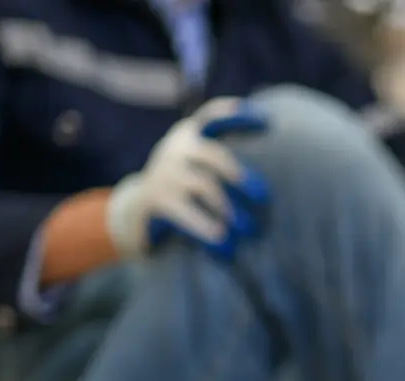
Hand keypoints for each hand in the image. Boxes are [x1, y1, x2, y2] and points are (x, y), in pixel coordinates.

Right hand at [105, 97, 270, 259]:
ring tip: (247, 229)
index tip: (267, 120)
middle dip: (241, 174)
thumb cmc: (182, 189)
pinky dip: (204, 226)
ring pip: (203, 186)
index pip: (212, 116)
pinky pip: (184, 211)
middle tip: (264, 196)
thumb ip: (222, 163)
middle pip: (214, 154)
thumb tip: (268, 182)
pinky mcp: (153, 199)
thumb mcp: (198, 167)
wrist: (136, 212)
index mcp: (189, 135)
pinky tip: (221, 241)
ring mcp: (162, 172)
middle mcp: (175, 148)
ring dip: (228, 208)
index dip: (237, 115)